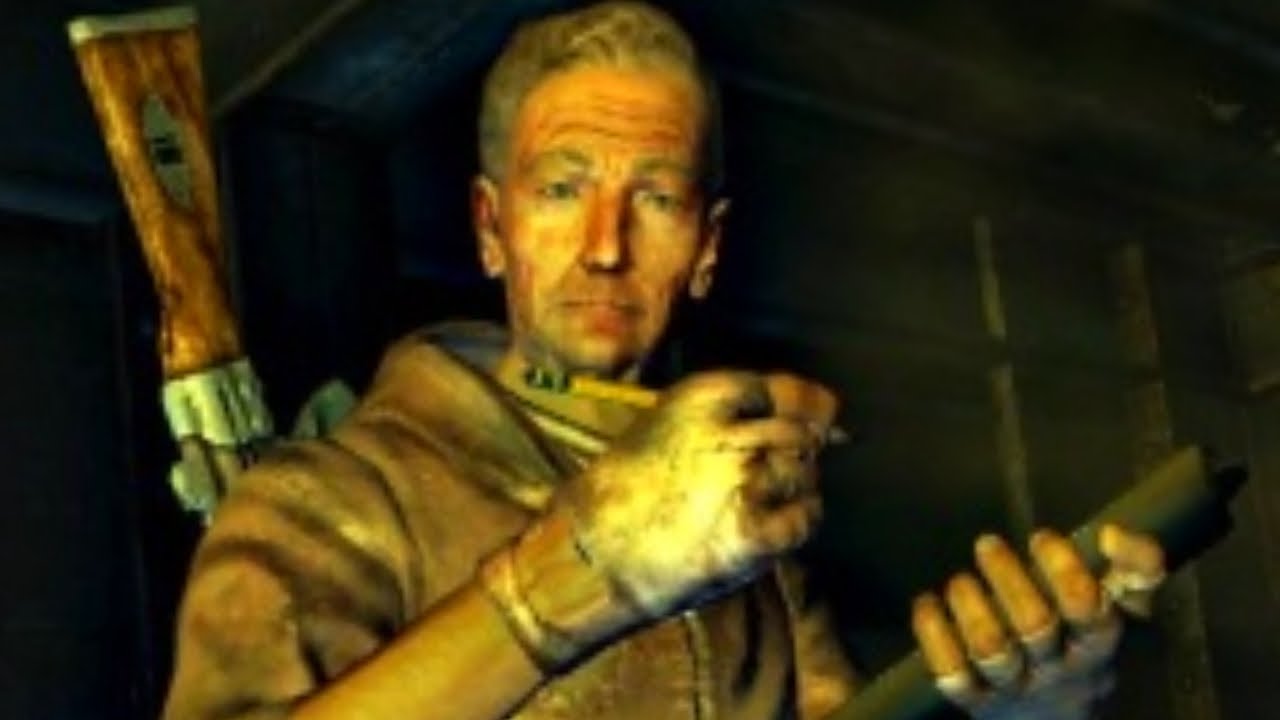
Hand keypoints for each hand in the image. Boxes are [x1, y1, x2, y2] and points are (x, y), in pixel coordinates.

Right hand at [558, 370, 837, 617]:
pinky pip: (807, 517)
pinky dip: (799, 522)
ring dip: (795, 487)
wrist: (590, 555)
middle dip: (792, 453)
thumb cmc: (622, 491)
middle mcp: (731, 433)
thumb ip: (720, 416)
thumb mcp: (663, 426)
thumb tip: (798, 413)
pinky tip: (772, 528)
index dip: (775, 415)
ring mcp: (746, 483)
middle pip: (797, 433)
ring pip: (805, 474)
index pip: (773, 392)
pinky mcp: (756, 533)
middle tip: (764, 477)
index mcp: (703, 396)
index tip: (764, 434)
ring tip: (759, 504)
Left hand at [911, 524, 1165, 718]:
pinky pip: (950, 672)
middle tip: (987, 543)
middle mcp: (1057, 669)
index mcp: (1096, 645)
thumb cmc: (1083, 641)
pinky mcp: (976, 701)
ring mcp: (1015, 689)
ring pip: (991, 649)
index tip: (1040, 537)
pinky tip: (927, 604)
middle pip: (1034, 624)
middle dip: (1007, 578)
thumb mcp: (1122, 608)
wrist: (1056, 717)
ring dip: (970, 605)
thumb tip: (1114, 533)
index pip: (1088, 609)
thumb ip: (1136, 567)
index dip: (1063, 569)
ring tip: (961, 581)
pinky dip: (932, 633)